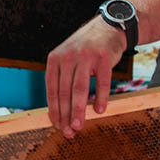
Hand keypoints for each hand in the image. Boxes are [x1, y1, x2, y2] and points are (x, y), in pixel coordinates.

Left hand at [45, 16, 125, 136]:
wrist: (107, 28)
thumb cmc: (86, 49)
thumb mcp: (68, 58)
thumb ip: (63, 79)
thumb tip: (60, 111)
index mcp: (55, 59)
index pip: (52, 89)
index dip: (54, 110)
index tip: (56, 125)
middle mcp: (68, 56)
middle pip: (65, 91)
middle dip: (65, 115)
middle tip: (68, 132)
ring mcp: (85, 56)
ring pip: (79, 89)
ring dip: (79, 110)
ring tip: (79, 126)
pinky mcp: (103, 57)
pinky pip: (101, 82)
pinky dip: (100, 98)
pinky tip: (99, 110)